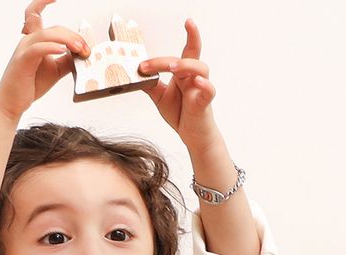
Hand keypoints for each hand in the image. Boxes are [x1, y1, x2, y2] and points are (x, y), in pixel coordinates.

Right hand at [0, 0, 89, 121]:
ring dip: (67, 40)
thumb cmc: (30, 86)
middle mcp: (27, 41)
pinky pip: (38, 48)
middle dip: (73, 36)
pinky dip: (52, 47)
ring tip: (80, 49)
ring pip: (48, 34)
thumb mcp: (55, 70)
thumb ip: (68, 59)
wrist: (11, 104)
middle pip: (54, 28)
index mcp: (34, 40)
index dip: (44, 1)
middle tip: (86, 48)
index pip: (36, 12)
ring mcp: (23, 49)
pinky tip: (62, 51)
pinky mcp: (22, 61)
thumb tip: (83, 52)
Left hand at [139, 20, 219, 153]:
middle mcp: (193, 76)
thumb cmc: (180, 112)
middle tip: (154, 60)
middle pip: (191, 55)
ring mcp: (200, 88)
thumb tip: (136, 75)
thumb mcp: (160, 97)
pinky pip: (209, 90)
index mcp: (183, 73)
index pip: (184, 51)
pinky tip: (198, 82)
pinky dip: (204, 85)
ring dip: (187, 65)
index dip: (183, 40)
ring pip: (201, 68)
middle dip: (186, 44)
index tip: (179, 29)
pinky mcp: (204, 102)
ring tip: (173, 67)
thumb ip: (151, 85)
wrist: (192, 134)